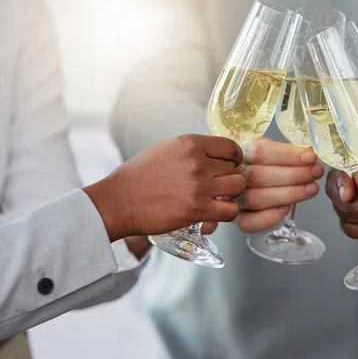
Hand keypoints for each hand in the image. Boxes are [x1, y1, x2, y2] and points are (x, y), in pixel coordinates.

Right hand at [84, 134, 245, 241]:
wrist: (118, 201)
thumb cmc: (138, 177)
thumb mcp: (165, 150)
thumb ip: (192, 151)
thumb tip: (215, 156)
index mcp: (190, 143)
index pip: (231, 146)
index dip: (234, 159)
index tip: (229, 167)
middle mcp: (198, 161)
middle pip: (235, 169)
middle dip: (230, 179)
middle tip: (219, 188)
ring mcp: (200, 185)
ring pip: (238, 187)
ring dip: (231, 196)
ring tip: (218, 201)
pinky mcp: (198, 209)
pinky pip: (231, 211)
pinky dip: (226, 214)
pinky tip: (214, 215)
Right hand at [237, 138, 323, 232]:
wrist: (255, 185)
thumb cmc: (267, 165)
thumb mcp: (276, 150)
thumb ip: (290, 151)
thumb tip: (311, 152)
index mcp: (240, 152)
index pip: (259, 150)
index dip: (287, 154)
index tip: (310, 156)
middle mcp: (232, 174)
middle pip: (258, 175)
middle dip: (293, 174)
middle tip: (316, 172)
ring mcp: (232, 198)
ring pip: (255, 198)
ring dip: (289, 194)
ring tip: (312, 188)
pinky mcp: (237, 219)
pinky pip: (248, 223)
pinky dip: (269, 217)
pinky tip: (286, 208)